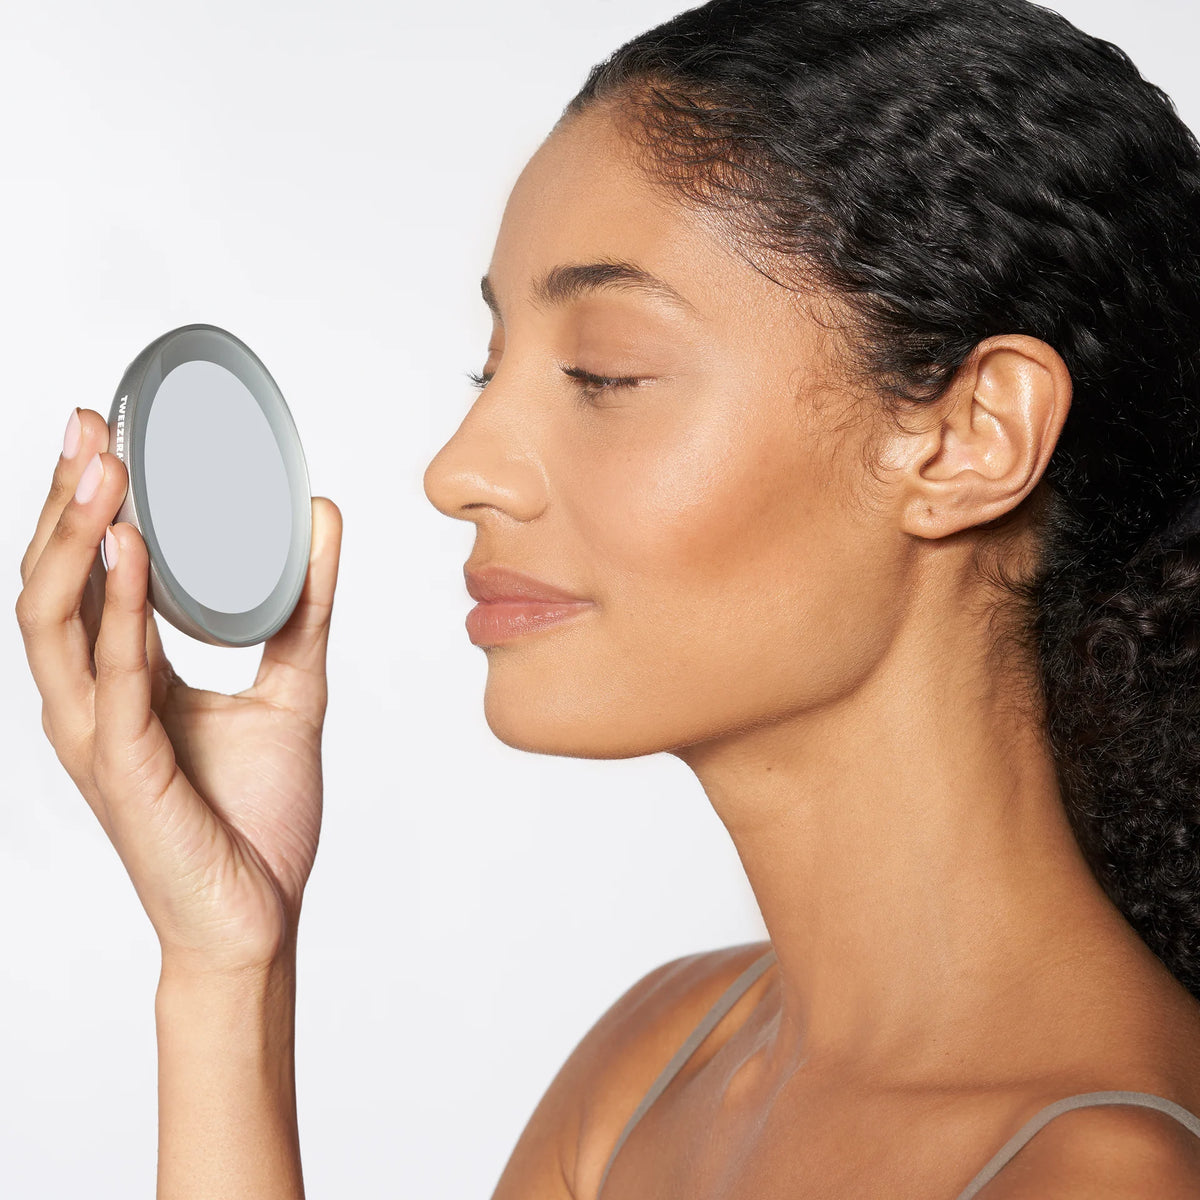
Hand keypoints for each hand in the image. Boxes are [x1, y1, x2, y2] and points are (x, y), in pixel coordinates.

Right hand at [15, 407, 342, 976]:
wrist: (255, 916)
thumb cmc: (254, 816)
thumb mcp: (289, 686)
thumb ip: (302, 606)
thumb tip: (322, 516)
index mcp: (122, 681)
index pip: (85, 576)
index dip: (87, 505)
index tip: (106, 432)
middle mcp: (92, 699)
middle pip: (53, 581)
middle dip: (66, 500)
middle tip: (87, 424)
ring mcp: (96, 734)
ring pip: (56, 619)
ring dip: (77, 539)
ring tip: (103, 469)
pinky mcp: (123, 769)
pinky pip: (112, 678)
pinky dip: (118, 611)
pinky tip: (131, 553)